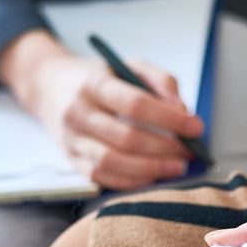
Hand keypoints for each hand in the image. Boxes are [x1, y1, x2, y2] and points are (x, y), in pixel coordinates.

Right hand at [29, 49, 202, 189]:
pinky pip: (103, 178)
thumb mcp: (130, 66)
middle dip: (166, 148)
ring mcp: (72, 140)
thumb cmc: (101, 77)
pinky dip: (133, 181)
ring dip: (152, 168)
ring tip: (177, 166)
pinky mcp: (72, 161)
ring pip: (113, 162)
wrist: (51, 87)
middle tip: (190, 151)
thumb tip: (182, 109)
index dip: (170, 119)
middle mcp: (78, 113)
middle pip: (126, 137)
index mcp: (94, 84)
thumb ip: (161, 81)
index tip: (196, 127)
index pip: (136, 104)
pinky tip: (154, 175)